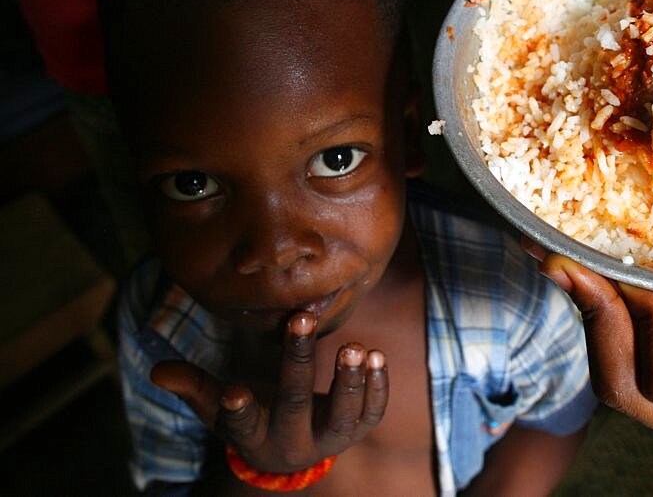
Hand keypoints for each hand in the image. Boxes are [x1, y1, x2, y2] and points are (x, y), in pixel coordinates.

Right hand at [150, 312, 387, 472]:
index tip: (234, 391)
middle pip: (294, 404)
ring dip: (348, 380)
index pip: (242, 426)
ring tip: (353, 346)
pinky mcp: (358, 430)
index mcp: (255, 438)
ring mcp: (329, 438)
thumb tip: (158, 371)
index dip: (238, 411)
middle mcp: (294, 441)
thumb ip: (194, 387)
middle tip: (300, 320)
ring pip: (342, 415)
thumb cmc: (253, 417)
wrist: (293, 450)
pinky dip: (377, 388)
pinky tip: (377, 356)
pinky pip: (371, 414)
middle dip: (297, 363)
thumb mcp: (218, 409)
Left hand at [524, 242, 652, 458]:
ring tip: (563, 265)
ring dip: (592, 321)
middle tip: (568, 266)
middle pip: (634, 393)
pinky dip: (606, 317)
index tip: (640, 278)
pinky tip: (585, 275)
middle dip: (598, 328)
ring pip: (621, 379)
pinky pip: (629, 356)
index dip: (652, 333)